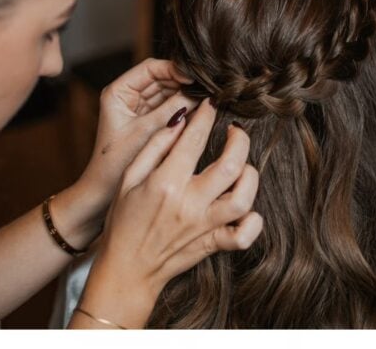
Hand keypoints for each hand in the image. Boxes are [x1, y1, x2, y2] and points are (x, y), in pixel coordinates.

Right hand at [74, 99, 262, 328]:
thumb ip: (155, 147)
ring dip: (249, 176)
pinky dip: (253, 221)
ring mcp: (204, 226)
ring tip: (241, 166)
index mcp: (166, 183)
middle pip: (232, 164)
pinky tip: (246, 208)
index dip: (206, 115)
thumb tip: (179, 120)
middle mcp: (190, 204)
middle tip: (235, 131)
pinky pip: (244, 235)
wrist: (126, 270)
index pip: (194, 138)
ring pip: (244, 197)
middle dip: (239, 139)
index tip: (211, 105)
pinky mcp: (213, 245)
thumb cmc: (123, 222)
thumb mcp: (129, 179)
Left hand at [76, 58, 198, 215]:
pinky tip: (201, 111)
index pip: (150, 68)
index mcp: (118, 92)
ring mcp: (140, 109)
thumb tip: (201, 94)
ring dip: (187, 95)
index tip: (195, 77)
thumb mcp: (147, 132)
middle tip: (207, 88)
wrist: (102, 192)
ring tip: (207, 99)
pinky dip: (185, 109)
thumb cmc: (116, 163)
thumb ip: (172, 110)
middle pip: (162, 78)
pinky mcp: (149, 122)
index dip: (174, 69)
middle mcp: (128, 96)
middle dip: (184, 82)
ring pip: (169, 92)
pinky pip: (171, 108)